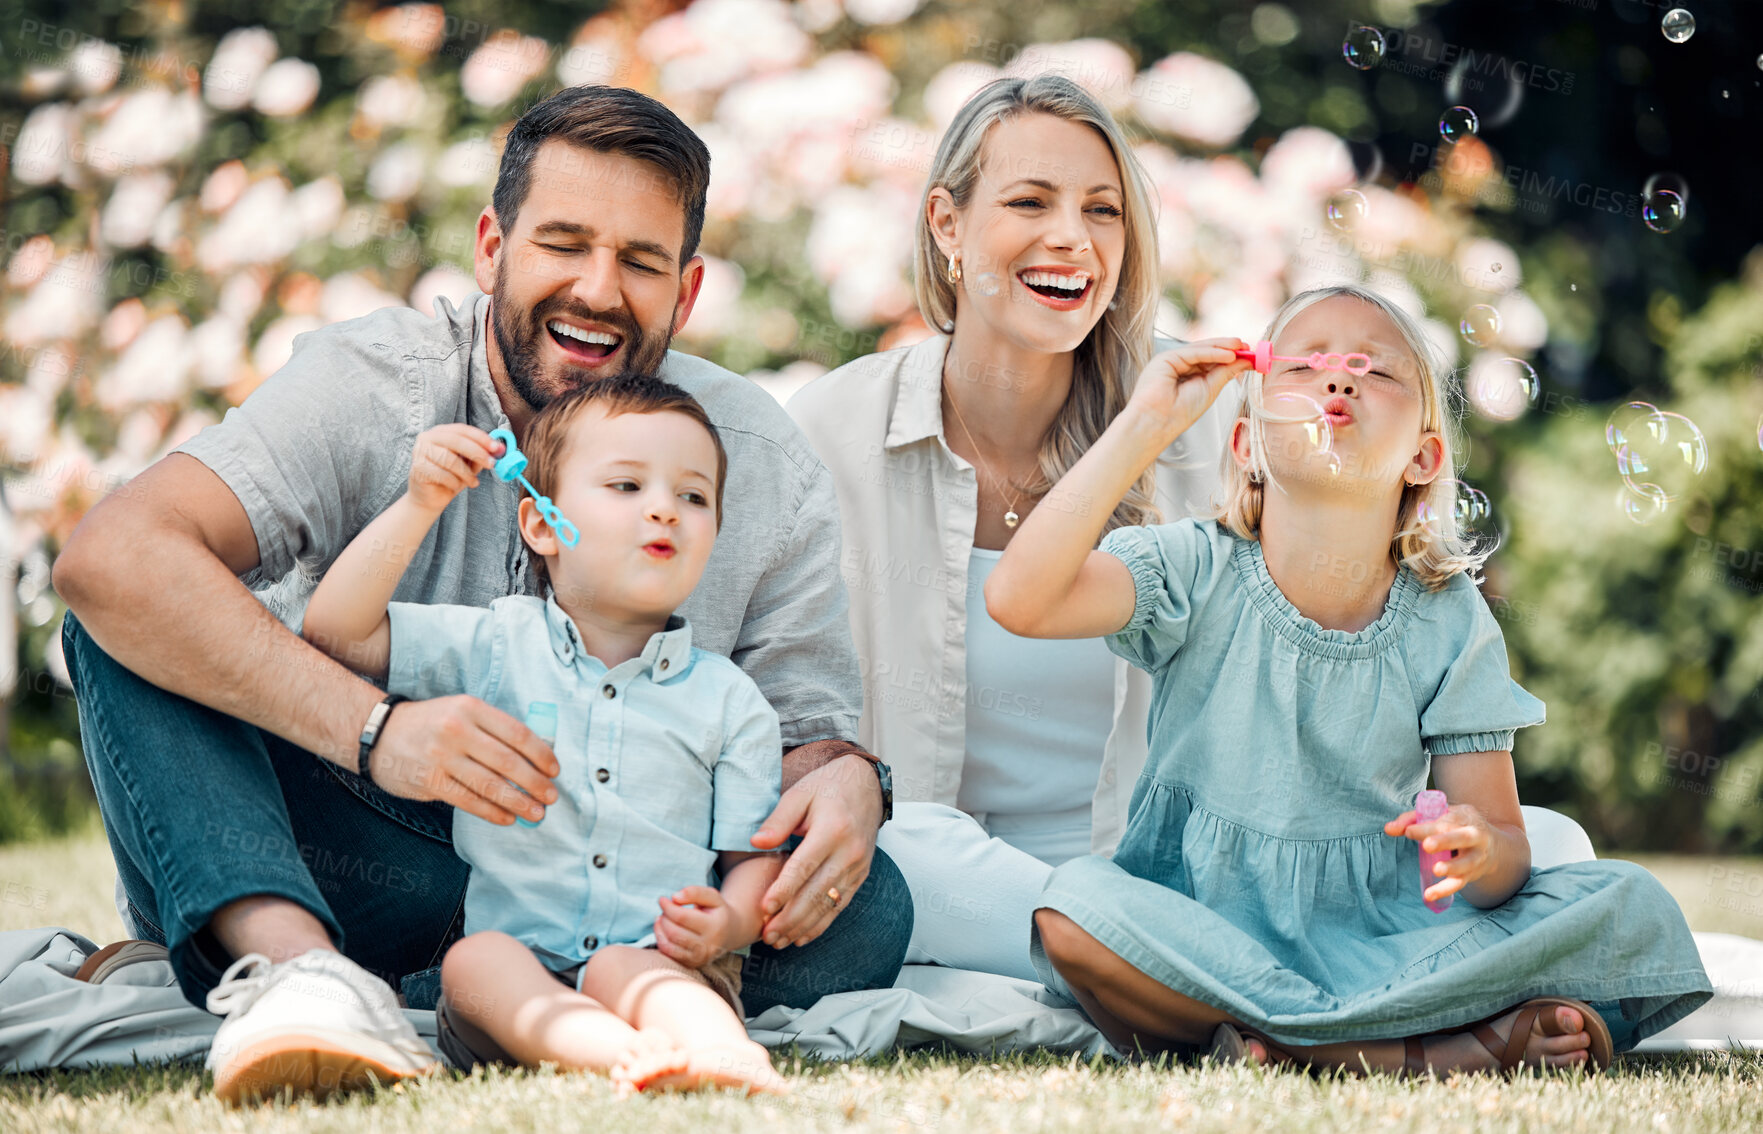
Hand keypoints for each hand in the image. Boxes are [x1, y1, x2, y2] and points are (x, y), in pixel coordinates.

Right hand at [367, 694, 558, 824]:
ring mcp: (442, 757)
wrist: (376, 732)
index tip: (554, 770)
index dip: (541, 754)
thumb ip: (492, 729)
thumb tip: (533, 758)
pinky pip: (468, 800)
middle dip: (535, 783)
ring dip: (518, 802)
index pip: (517, 733)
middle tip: (551, 797)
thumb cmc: (429, 723)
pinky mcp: (429, 781)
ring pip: (490, 784)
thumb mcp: (460, 710)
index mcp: (471, 708)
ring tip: (536, 813)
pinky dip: (492, 812)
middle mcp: (457, 730)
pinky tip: (507, 818)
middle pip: (508, 761)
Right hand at [407, 424, 503, 513]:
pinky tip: (456, 486)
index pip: (462, 430)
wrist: (430, 498)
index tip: (497, 447)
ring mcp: (420, 452)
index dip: (481, 438)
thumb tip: (499, 449)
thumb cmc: (451, 477)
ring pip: (449, 459)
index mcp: (441, 432)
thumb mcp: (469, 464)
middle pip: (456, 441)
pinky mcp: (418, 468)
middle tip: (491, 464)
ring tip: (473, 483)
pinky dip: (454, 482)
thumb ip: (481, 455)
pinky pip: (442, 474)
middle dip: (477, 452)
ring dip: (466, 473)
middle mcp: (428, 437)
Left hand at [653, 885, 731, 969]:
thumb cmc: (717, 911)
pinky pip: (669, 953)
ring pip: (669, 944)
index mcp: (715, 926)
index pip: (682, 917)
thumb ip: (695, 892)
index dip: (668, 907)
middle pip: (674, 932)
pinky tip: (663, 929)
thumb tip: (675, 897)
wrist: (730, 933)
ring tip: (663, 917)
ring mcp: (700, 958)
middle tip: (666, 909)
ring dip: (661, 928)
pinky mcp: (692, 964)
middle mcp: (708, 945)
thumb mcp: (712, 896)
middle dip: (665, 917)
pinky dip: (661, 939)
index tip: (662, 899)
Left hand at [747, 754, 880, 947]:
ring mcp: (859, 866)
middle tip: (766, 935)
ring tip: (778, 941)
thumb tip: (756, 842)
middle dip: (790, 918)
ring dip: (803, 926)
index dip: (784, 890)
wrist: (866, 785)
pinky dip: (821, 924)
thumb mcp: (800, 793)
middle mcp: (850, 852)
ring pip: (829, 904)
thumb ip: (779, 819)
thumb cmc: (827, 787)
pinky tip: (802, 937)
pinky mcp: (861, 875)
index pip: (804, 867)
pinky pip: (840, 905)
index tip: (764, 909)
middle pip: (817, 892)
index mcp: (833, 829)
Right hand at [1124, 339, 1249, 439]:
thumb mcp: (1210, 389)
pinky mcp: (1165, 358)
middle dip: (1229, 348)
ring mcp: (1171, 361)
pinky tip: (1229, 355)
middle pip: (1207, 352)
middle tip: (1249, 347)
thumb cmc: (1179, 413)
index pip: (1212, 361)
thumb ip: (1225, 373)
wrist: (1157, 423)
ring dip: (1223, 347)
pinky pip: (1193, 353)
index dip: (1231, 356)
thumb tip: (1244, 361)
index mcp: (1188, 376)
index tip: (1250, 355)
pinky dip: (1212, 352)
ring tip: (1242, 346)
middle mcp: (1179, 366)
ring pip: (1201, 349)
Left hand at [1385, 802, 1495, 904]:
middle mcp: (1474, 835)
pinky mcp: (1472, 874)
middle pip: (1462, 837)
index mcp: (1464, 817)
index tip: (1408, 832)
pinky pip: (1460, 883)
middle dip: (1445, 841)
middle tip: (1427, 845)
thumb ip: (1412, 819)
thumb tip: (1388, 829)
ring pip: (1466, 863)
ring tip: (1436, 869)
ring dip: (1452, 867)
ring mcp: (1476, 856)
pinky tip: (1430, 895)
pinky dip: (1446, 890)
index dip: (1426, 827)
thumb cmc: (1456, 825)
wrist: (1493, 846)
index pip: (1445, 820)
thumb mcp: (1439, 815)